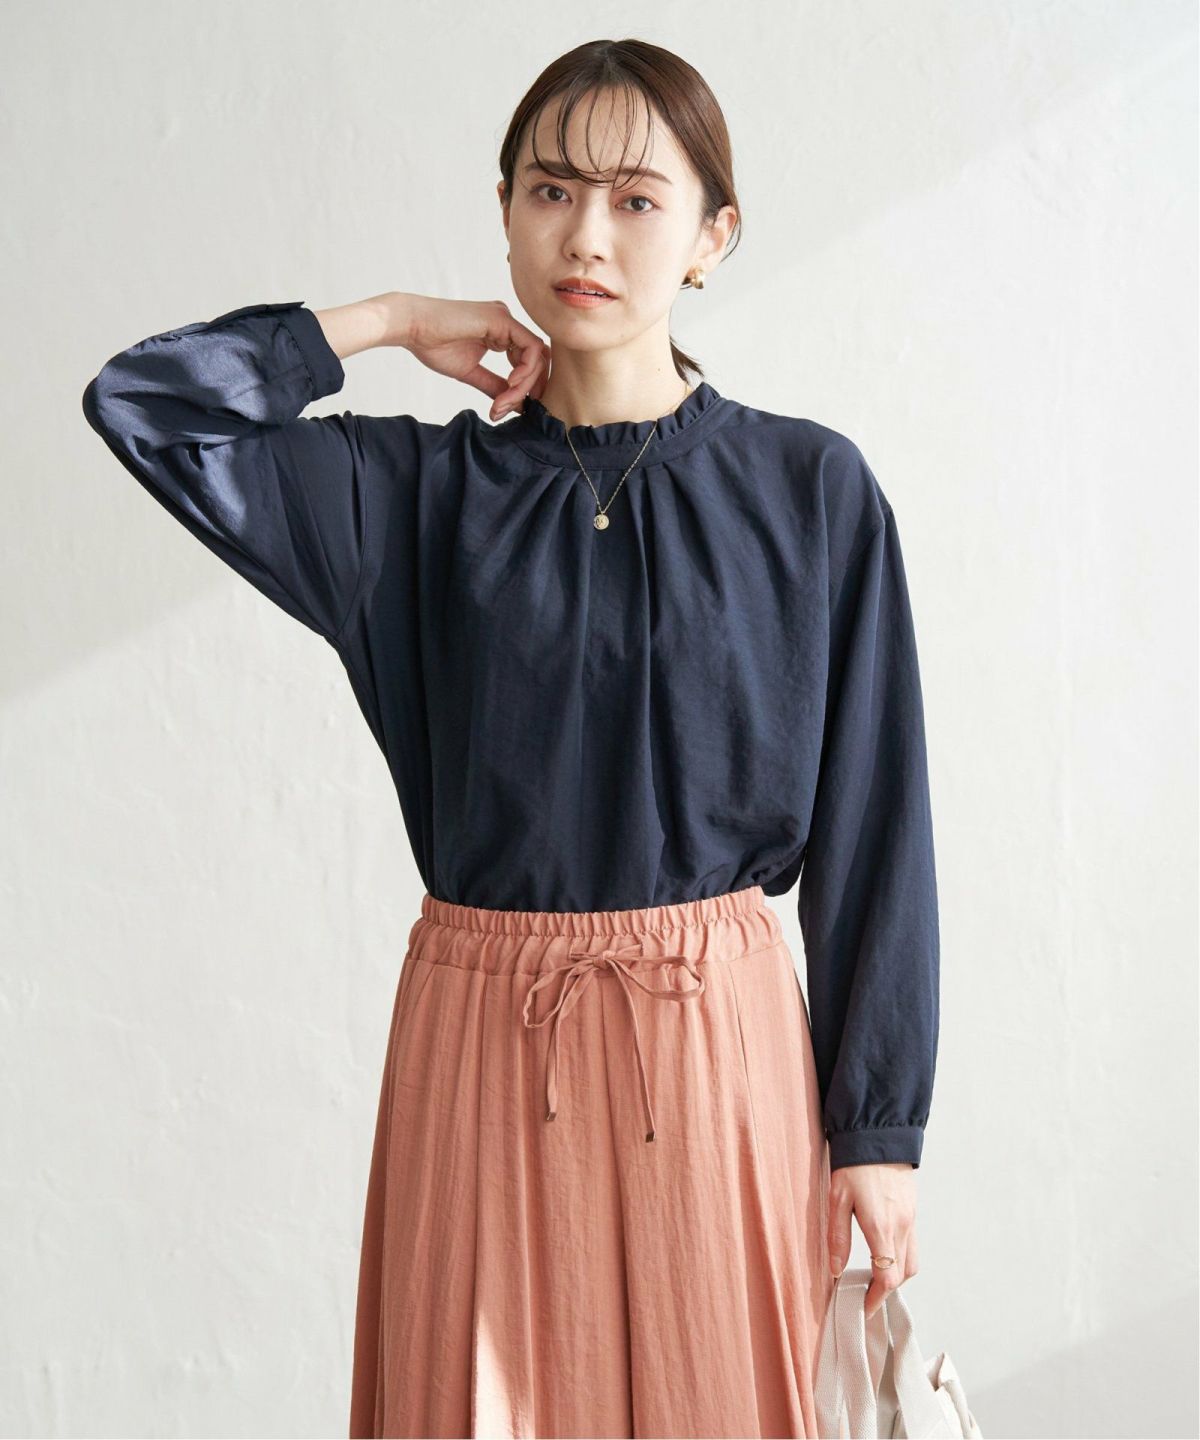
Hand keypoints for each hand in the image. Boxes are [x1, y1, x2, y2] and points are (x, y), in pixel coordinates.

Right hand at [398, 295, 550, 421]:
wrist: (412, 328)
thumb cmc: (433, 346)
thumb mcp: (471, 373)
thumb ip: (495, 386)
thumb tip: (518, 405)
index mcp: (500, 333)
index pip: (529, 359)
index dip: (528, 386)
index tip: (515, 407)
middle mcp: (507, 324)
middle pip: (537, 358)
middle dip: (530, 388)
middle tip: (512, 409)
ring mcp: (506, 319)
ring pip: (536, 355)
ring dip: (525, 384)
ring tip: (504, 401)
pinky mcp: (502, 320)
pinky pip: (530, 347)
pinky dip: (526, 370)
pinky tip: (512, 384)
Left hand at [827, 1161, 918, 1319]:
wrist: (878, 1137)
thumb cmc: (854, 1166)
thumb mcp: (837, 1199)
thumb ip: (837, 1237)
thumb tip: (835, 1270)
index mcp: (881, 1227)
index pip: (887, 1277)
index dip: (876, 1298)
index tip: (865, 1307)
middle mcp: (901, 1227)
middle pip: (902, 1275)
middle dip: (885, 1292)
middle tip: (867, 1299)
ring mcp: (910, 1220)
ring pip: (912, 1262)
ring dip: (897, 1277)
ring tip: (876, 1280)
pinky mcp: (913, 1212)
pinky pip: (913, 1245)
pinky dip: (903, 1259)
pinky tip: (885, 1256)